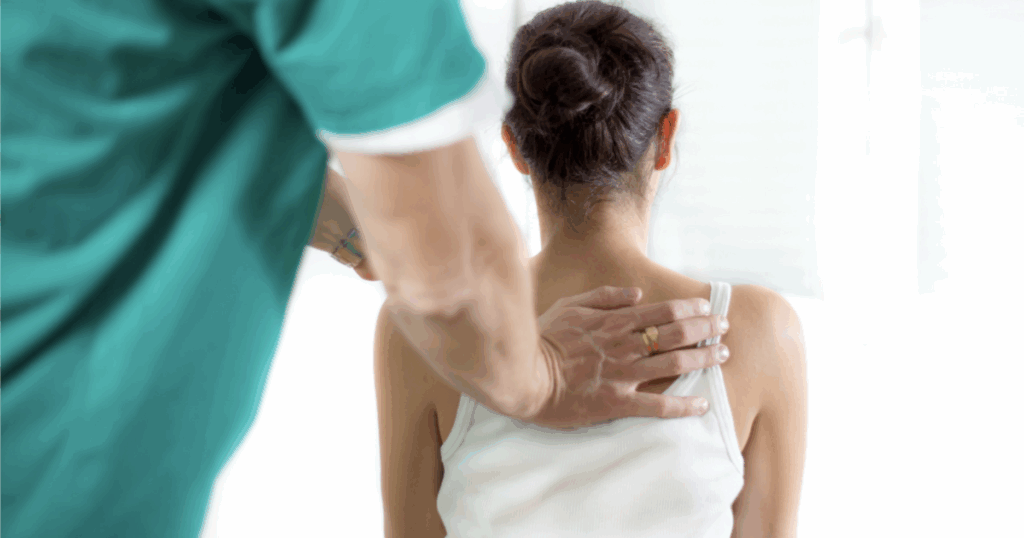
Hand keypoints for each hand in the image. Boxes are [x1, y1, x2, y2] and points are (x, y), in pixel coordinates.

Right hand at [525, 286, 729, 428]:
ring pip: (674, 363)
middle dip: (706, 328)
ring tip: (723, 355)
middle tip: (724, 328)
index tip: (708, 307)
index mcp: (613, 321)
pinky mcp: (618, 403)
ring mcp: (623, 374)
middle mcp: (624, 345)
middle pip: (677, 333)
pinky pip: (658, 405)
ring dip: (704, 358)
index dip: (690, 308)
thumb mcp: (569, 306)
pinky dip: (683, 405)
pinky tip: (702, 404)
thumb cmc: (542, 340)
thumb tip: (636, 294)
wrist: (523, 377)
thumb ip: (604, 296)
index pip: (663, 310)